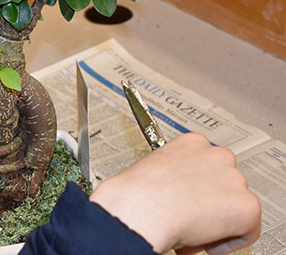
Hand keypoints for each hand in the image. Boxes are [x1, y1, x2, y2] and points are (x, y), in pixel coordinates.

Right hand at [90, 133, 260, 253]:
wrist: (139, 208)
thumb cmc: (136, 194)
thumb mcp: (153, 169)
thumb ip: (175, 173)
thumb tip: (181, 190)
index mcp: (193, 142)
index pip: (208, 165)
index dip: (197, 187)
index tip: (188, 199)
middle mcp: (217, 155)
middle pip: (225, 184)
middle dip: (208, 203)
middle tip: (188, 218)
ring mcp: (233, 179)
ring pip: (235, 206)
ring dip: (216, 221)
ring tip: (191, 231)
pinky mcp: (245, 205)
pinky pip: (248, 230)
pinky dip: (228, 241)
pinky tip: (204, 241)